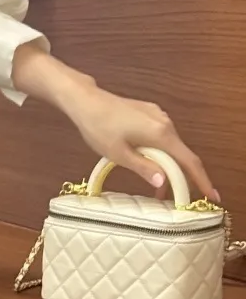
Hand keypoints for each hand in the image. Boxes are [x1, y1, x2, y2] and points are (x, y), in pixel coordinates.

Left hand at [12, 44, 217, 200]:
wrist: (86, 101)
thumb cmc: (98, 127)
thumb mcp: (118, 154)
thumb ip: (143, 167)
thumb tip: (163, 181)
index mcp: (161, 134)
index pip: (188, 161)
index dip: (201, 180)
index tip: (212, 196)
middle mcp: (165, 123)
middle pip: (182, 154)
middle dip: (182, 176)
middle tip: (181, 197)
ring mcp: (159, 116)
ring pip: (171, 146)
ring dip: (168, 165)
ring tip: (160, 186)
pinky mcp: (150, 114)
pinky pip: (162, 137)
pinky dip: (160, 153)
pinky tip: (149, 164)